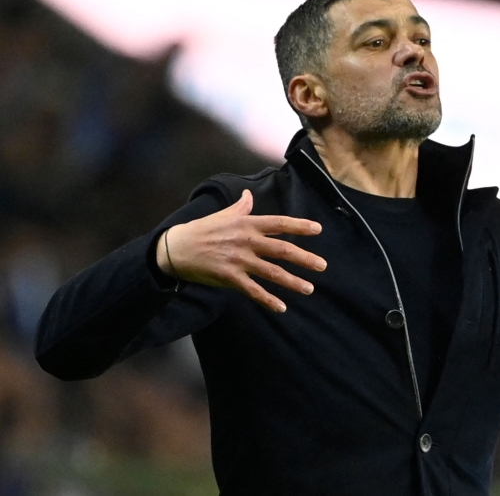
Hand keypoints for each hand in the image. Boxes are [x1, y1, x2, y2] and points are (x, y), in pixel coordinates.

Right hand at [156, 190, 325, 311]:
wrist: (176, 248)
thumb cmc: (202, 229)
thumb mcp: (223, 214)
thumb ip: (241, 206)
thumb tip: (249, 193)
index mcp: (247, 224)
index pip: (279, 223)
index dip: (299, 225)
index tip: (318, 229)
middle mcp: (246, 241)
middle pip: (281, 250)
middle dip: (304, 258)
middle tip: (322, 266)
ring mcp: (239, 260)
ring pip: (271, 272)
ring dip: (292, 281)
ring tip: (309, 288)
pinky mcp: (229, 277)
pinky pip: (253, 290)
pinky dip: (268, 300)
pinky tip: (281, 307)